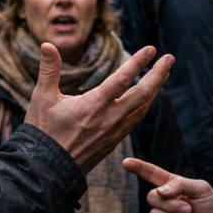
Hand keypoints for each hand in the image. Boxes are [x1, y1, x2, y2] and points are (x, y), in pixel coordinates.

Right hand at [24, 43, 172, 173]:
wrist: (47, 169)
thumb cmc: (43, 132)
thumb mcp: (43, 98)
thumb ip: (49, 69)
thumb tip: (47, 43)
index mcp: (93, 105)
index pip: (122, 79)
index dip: (138, 62)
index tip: (151, 49)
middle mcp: (109, 119)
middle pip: (142, 94)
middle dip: (158, 74)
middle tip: (170, 58)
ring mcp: (113, 132)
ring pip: (142, 108)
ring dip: (155, 90)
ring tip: (164, 75)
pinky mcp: (113, 142)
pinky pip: (135, 121)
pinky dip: (145, 106)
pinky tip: (147, 99)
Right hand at [123, 158, 212, 212]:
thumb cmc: (211, 207)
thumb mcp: (201, 189)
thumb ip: (180, 184)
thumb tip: (160, 192)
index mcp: (171, 186)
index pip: (151, 174)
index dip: (138, 168)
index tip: (125, 162)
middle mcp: (164, 202)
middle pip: (152, 198)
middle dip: (173, 204)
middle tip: (189, 209)